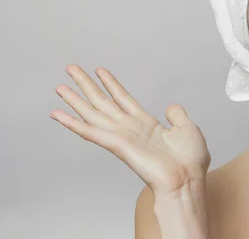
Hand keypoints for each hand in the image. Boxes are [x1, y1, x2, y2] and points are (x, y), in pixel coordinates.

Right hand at [50, 64, 210, 195]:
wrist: (187, 180)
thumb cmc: (190, 161)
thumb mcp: (187, 128)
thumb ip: (177, 116)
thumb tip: (171, 106)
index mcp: (146, 123)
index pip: (124, 98)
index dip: (111, 84)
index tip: (99, 70)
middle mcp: (130, 128)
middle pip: (103, 101)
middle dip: (87, 85)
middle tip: (71, 69)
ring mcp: (122, 136)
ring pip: (93, 113)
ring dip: (75, 100)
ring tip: (59, 87)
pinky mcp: (117, 146)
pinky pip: (91, 132)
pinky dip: (72, 123)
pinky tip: (58, 114)